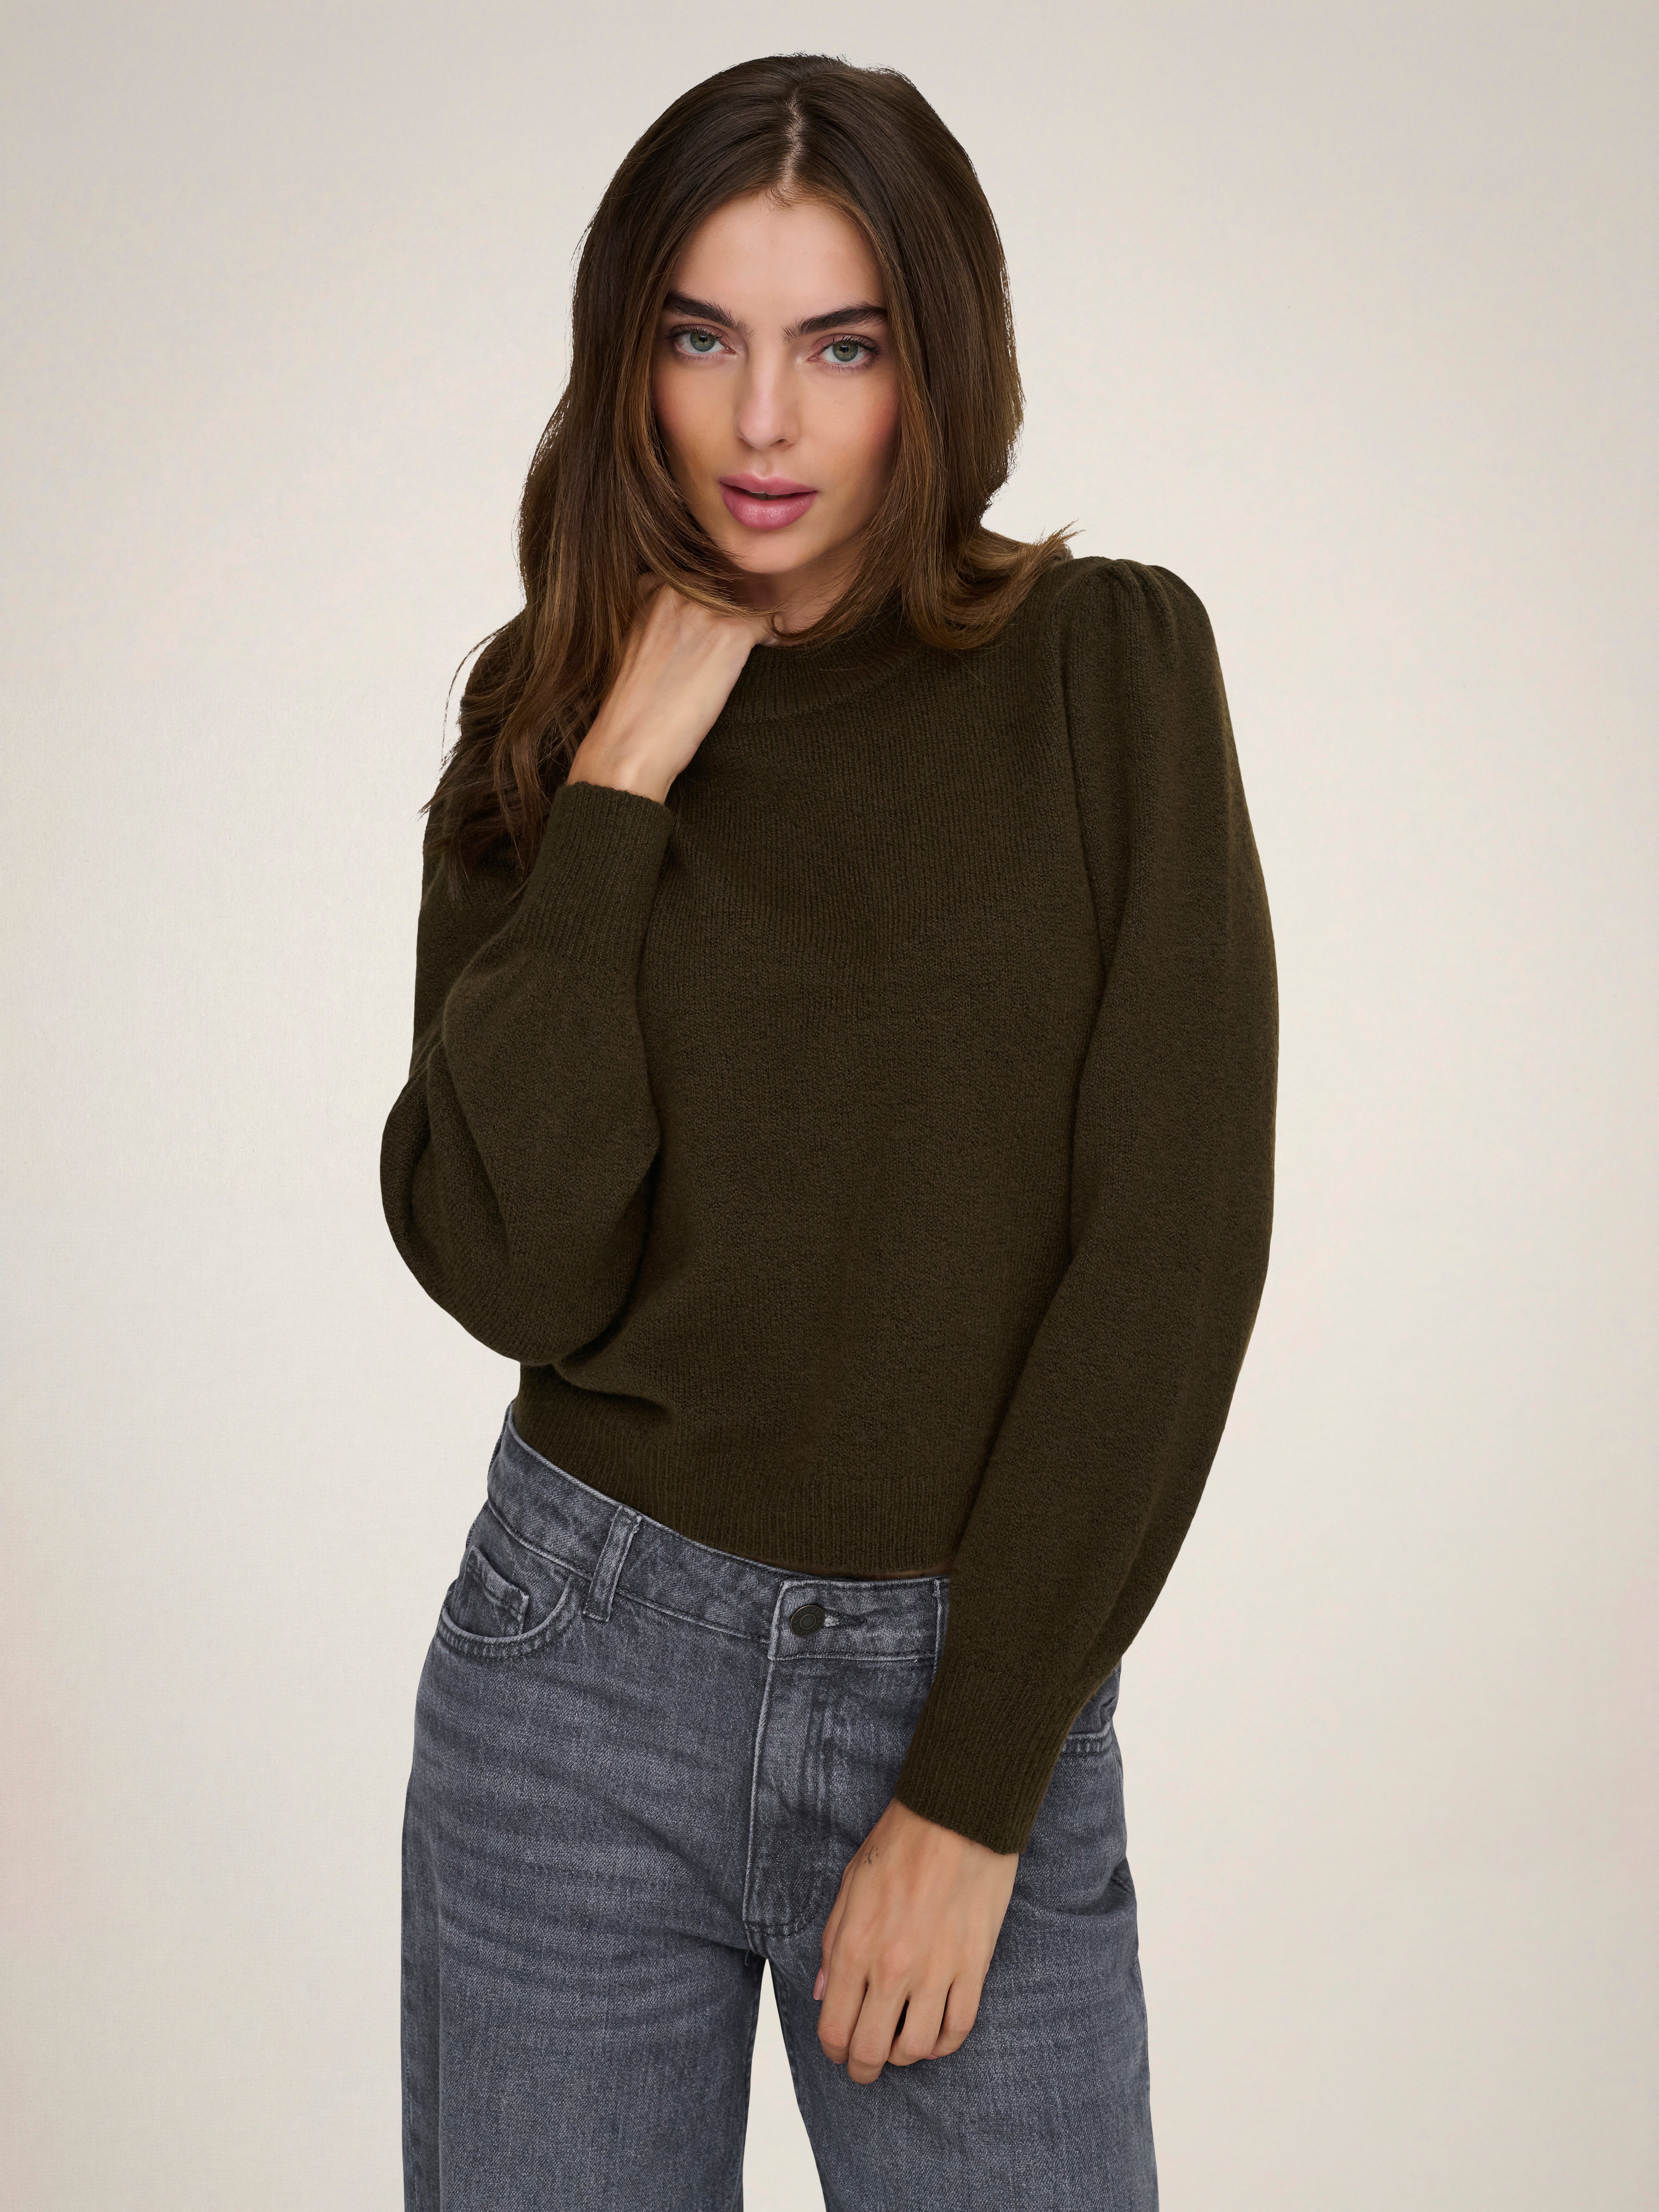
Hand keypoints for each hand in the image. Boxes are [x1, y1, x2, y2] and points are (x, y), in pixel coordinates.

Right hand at [566, 580, 771, 803]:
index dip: (705, 610)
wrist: (631, 744)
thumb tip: (691, 622)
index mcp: (650, 588)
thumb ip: (660, 619)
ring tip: (731, 663)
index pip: (694, 581)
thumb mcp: (636, 644)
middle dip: (727, 616)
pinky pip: (767, 625)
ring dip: (745, 632)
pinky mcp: (732, 634)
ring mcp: (705, 610)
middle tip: (718, 654)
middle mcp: (677, 589)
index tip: (705, 636)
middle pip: (722, 589)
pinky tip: (758, 660)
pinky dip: (769, 641)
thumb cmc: (632, 707)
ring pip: (745, 607)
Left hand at [814, 1797, 1018, 2084]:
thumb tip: (821, 1992)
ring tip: (901, 2042)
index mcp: (854, 1946)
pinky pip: (958, 2028)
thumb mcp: (849, 1885)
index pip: (835, 2027)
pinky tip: (935, 2034)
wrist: (957, 1816)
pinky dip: (944, 2043)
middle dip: (863, 2067)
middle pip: (872, 2050)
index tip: (839, 2048)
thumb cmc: (900, 1842)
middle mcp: (892, 1967)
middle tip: (866, 2063)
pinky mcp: (972, 1967)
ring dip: (904, 2054)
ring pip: (917, 2048)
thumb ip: (832, 1942)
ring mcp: (935, 1971)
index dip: (834, 2049)